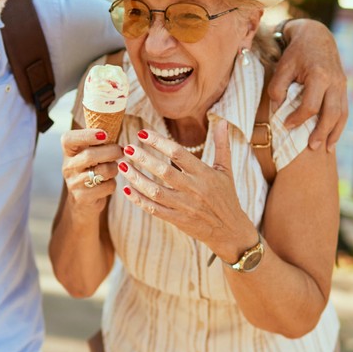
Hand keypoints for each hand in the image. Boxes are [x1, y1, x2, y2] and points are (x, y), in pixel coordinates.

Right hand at [61, 128, 123, 215]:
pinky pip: (107, 186)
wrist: (83, 200)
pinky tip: (108, 182)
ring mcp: (74, 183)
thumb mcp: (89, 153)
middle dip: (111, 151)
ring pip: (103, 171)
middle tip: (121, 151)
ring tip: (113, 167)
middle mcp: (68, 166)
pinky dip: (113, 183)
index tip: (104, 134)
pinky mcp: (83, 197)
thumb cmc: (91, 169)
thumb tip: (116, 123)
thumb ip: (98, 141)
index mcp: (69, 152)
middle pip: (90, 155)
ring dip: (114, 168)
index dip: (87, 135)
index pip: (68, 139)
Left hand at [119, 123, 257, 263]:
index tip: (142, 133)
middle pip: (164, 171)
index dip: (159, 142)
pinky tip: (126, 189)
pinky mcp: (178, 220)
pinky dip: (139, 200)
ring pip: (155, 191)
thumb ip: (222, 144)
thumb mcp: (226, 170)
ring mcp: (185, 206)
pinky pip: (154, 209)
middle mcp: (194, 189)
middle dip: (143, 159)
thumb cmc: (227, 196)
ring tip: (122, 166)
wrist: (230, 231)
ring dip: (136, 178)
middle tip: (127, 148)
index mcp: (204, 173)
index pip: (178, 153)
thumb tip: (222, 120)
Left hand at [267, 19, 348, 152]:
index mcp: (319, 75)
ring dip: (334, 133)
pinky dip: (340, 126)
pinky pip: (344, 110)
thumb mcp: (283, 66)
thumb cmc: (296, 52)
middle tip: (310, 147)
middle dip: (321, 132)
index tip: (286, 125)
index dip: (298, 119)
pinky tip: (333, 138)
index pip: (311, 105)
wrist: (317, 36)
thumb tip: (277, 109)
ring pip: (342, 114)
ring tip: (325, 149)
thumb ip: (278, 88)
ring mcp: (342, 85)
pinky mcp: (344, 87)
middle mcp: (334, 81)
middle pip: (331, 113)